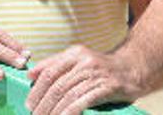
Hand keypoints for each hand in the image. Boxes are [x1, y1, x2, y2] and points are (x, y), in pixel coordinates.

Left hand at [26, 46, 140, 114]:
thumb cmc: (101, 67)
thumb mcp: (77, 59)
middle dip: (43, 103)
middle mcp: (84, 62)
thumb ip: (54, 64)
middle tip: (34, 114)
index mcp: (74, 54)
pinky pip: (83, 101)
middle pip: (57, 85)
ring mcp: (96, 75)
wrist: (133, 69)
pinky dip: (70, 111)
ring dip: (54, 110)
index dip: (36, 89)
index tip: (29, 103)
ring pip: (68, 95)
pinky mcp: (107, 88)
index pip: (49, 72)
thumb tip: (30, 74)